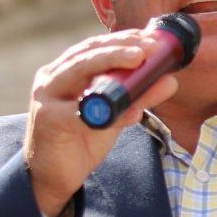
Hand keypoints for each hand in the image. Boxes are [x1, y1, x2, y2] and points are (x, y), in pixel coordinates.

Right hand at [22, 30, 178, 216]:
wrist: (54, 178)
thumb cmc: (80, 142)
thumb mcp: (114, 117)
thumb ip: (137, 97)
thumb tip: (169, 80)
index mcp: (66, 71)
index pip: (96, 46)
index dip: (124, 39)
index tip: (152, 38)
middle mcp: (52, 78)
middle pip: (87, 52)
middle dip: (121, 46)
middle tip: (151, 47)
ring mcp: (47, 96)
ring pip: (80, 69)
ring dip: (111, 61)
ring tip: (139, 59)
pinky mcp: (48, 120)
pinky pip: (81, 112)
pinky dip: (107, 111)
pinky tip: (129, 111)